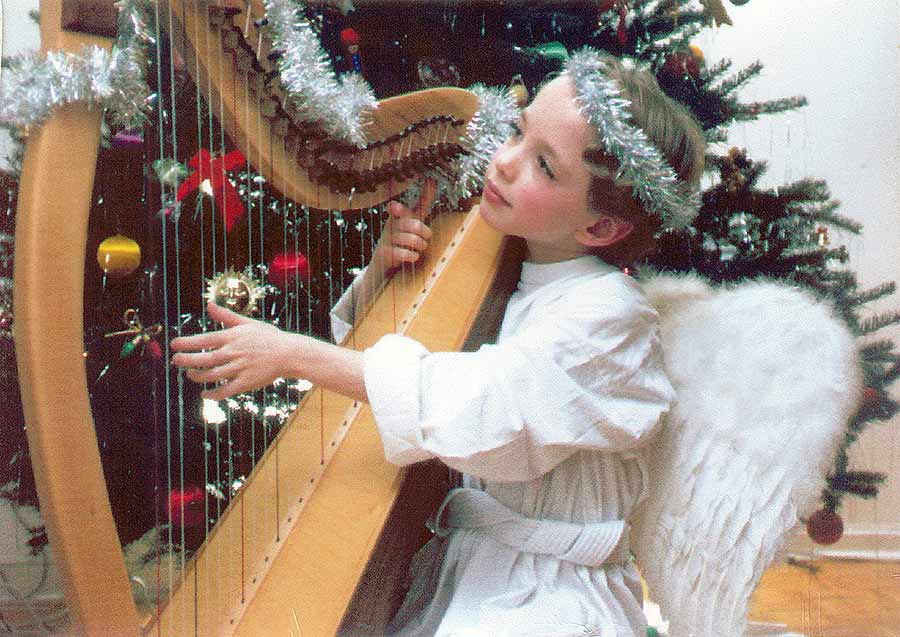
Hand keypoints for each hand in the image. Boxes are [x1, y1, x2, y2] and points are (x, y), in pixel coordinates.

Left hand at [171, 302, 299, 399]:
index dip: (188, 342)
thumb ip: (226, 316)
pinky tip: (205, 393)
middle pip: (205, 359)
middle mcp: (235, 352)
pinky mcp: (247, 383)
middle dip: (187, 360)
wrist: (289, 354)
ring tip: (189, 374)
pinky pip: (226, 391)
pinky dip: (213, 394)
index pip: (205, 339)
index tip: (174, 344)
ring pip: (213, 376)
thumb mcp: (248, 323)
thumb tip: (209, 305)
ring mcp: (241, 368)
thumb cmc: (268, 337)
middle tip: (175, 360)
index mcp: (234, 337)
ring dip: (197, 376)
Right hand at [372, 179, 436, 273]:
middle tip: (426, 238)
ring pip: (412, 240)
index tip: (396, 207)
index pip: (396, 208)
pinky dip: (412, 256)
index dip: (397, 207)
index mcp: (396, 216)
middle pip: (414, 224)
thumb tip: (432, 180)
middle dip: (426, 232)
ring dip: (421, 245)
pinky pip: (403, 253)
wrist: (381, 263)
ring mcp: (386, 240)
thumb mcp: (411, 219)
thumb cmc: (400, 237)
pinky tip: (413, 256)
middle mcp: (390, 226)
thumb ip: (422, 202)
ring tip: (419, 248)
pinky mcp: (385, 254)